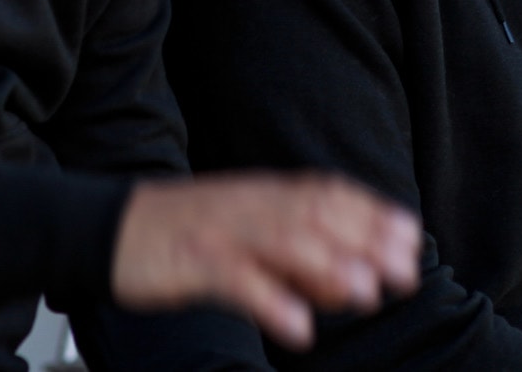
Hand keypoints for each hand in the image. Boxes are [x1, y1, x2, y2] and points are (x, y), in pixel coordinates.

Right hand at [111, 171, 420, 348]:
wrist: (110, 227)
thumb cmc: (186, 237)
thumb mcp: (247, 235)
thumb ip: (298, 252)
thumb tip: (355, 277)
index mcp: (263, 193)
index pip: (327, 193)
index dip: (371, 212)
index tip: (412, 237)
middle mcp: (248, 205)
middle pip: (313, 215)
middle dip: (363, 241)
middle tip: (403, 273)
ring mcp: (220, 231)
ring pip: (280, 242)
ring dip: (326, 266)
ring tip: (363, 294)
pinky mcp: (191, 260)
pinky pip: (235, 279)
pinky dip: (269, 300)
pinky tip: (297, 327)